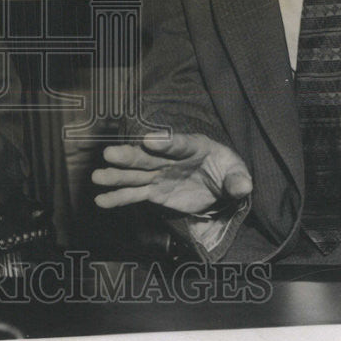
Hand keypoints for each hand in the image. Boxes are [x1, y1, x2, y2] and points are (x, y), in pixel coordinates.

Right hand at [92, 132, 251, 215]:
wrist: (218, 184)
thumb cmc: (226, 171)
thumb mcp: (237, 172)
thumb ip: (238, 179)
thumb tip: (243, 188)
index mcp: (193, 147)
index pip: (178, 144)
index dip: (164, 142)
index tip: (148, 140)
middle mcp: (170, 159)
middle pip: (148, 156)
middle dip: (129, 156)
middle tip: (109, 154)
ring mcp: (160, 175)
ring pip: (136, 175)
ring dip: (116, 176)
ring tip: (97, 176)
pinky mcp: (155, 191)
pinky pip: (135, 194)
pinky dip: (118, 197)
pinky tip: (101, 199)